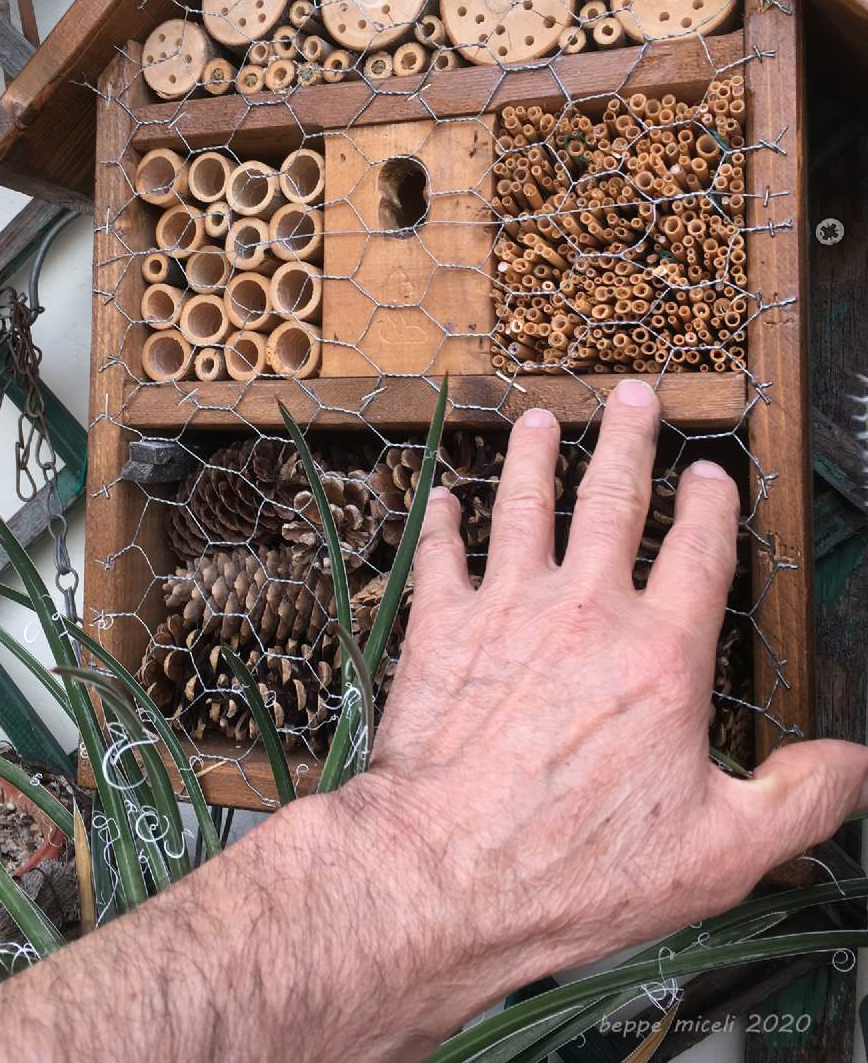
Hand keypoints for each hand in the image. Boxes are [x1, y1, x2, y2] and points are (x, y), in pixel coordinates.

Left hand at [335, 378, 867, 1043]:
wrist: (448, 873)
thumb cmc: (580, 868)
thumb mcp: (720, 853)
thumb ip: (799, 799)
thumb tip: (859, 764)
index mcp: (660, 655)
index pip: (698, 552)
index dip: (711, 504)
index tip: (712, 472)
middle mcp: (585, 611)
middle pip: (612, 499)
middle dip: (627, 439)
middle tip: (632, 393)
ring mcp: (507, 610)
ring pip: (525, 506)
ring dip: (534, 457)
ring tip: (541, 420)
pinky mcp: (441, 628)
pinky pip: (441, 556)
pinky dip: (441, 523)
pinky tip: (444, 498)